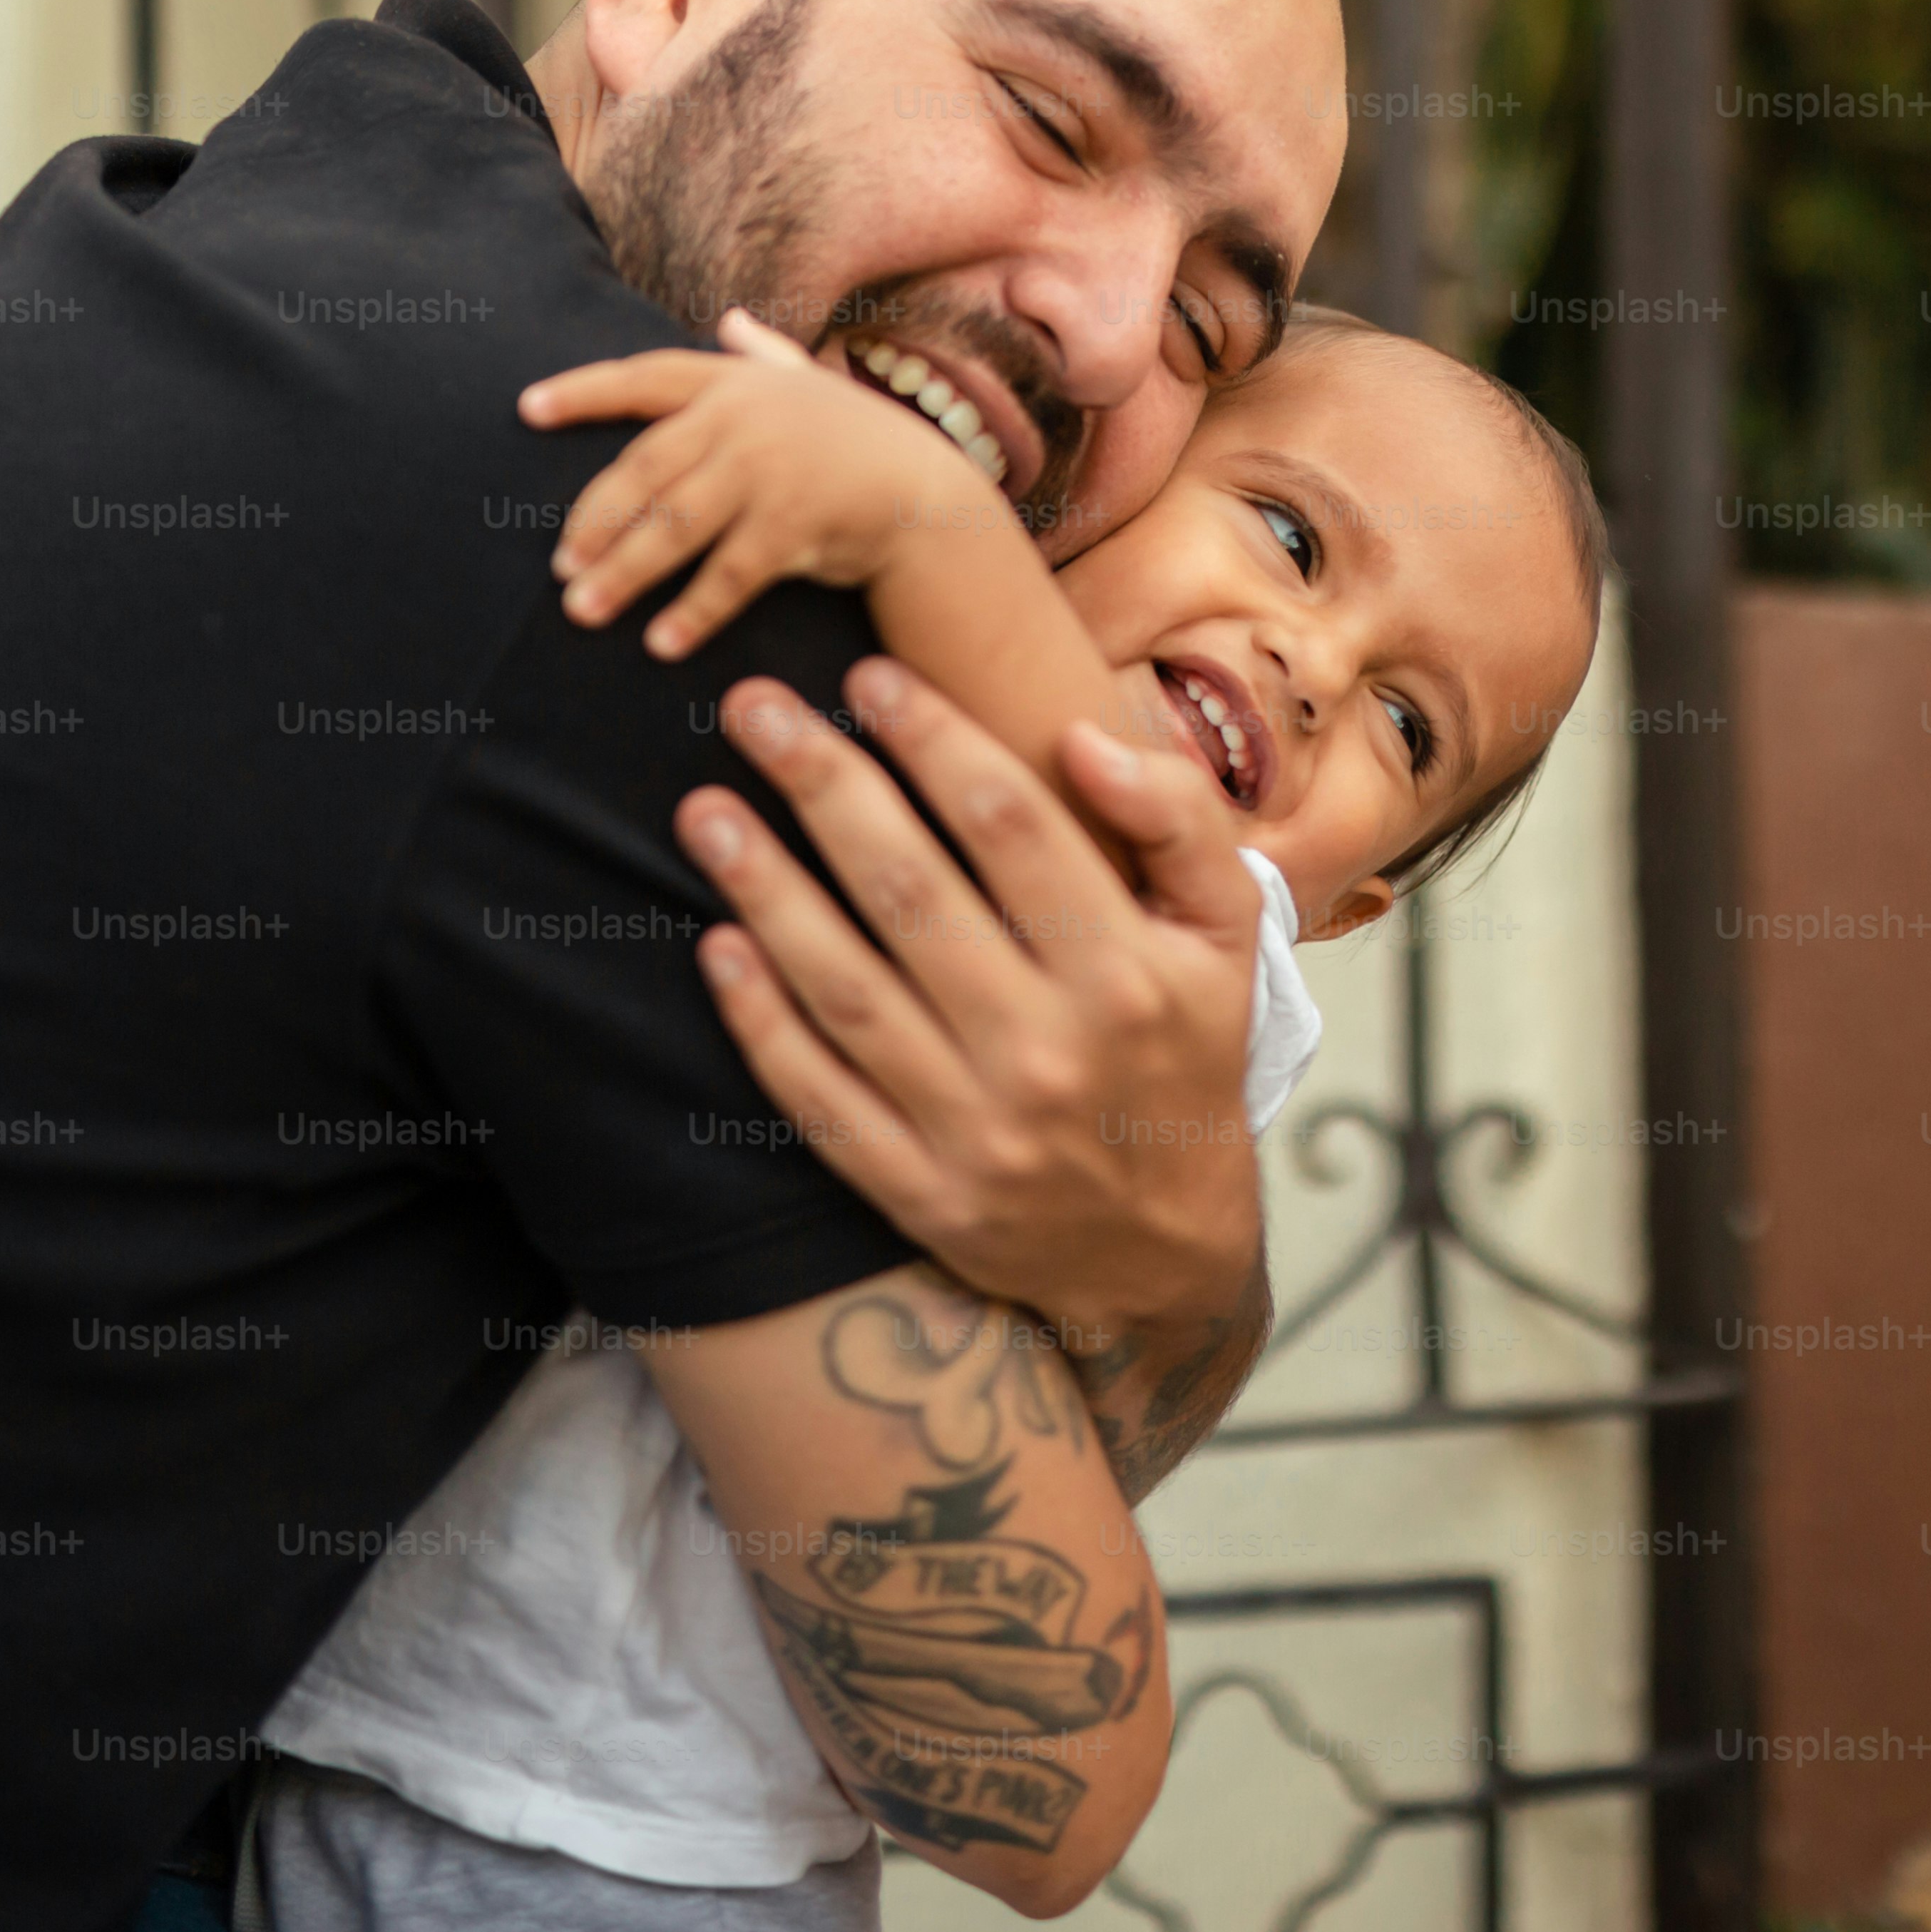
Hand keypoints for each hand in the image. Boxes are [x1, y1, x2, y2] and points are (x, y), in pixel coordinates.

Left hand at [521, 310, 999, 659]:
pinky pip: (727, 575)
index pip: (643, 378)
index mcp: (734, 383)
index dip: (583, 392)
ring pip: (672, 525)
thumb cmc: (858, 443)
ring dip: (622, 572)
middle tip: (558, 566)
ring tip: (582, 610)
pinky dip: (691, 612)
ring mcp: (769, 470)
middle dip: (593, 521)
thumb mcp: (809, 388)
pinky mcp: (793, 524)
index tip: (526, 409)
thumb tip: (731, 319)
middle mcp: (744, 418)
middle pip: (643, 469)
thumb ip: (764, 354)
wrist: (929, 496)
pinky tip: (660, 643)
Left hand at [677, 658, 1263, 1340]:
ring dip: (765, 891)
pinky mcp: (916, 1191)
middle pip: (911, 891)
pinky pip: (818, 1095)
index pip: (1012, 826)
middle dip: (823, 784)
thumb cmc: (1183, 1057)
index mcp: (1129, 974)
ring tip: (703, 810)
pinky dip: (760, 1021)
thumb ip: (1179, 818)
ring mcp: (975, 1130)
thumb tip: (1082, 738)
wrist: (1162, 1254)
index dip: (933, 739)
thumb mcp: (1227, 936)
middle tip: (751, 707)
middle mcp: (1049, 1051)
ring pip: (846, 988)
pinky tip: (716, 944)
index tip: (869, 678)